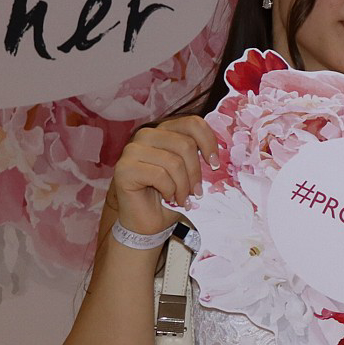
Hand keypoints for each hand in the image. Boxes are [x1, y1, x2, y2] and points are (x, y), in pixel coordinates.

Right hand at [109, 116, 219, 238]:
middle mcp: (146, 135)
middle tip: (197, 191)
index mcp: (164, 131)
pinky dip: (170, 190)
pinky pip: (159, 175)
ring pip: (174, 161)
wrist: (147, 221)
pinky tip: (167, 197)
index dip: (208, 142)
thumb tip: (220, 154)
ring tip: (183, 198)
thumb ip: (200, 156)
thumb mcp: (191, 171)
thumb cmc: (171, 195)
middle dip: (196, 172)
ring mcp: (132, 150)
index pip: (192, 123)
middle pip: (185, 144)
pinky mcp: (124, 168)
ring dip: (183, 186)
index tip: (215, 164)